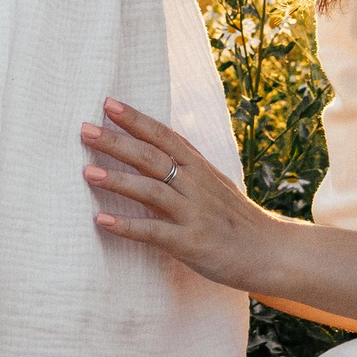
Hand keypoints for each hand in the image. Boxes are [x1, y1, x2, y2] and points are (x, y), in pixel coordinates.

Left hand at [81, 100, 277, 290]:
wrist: (272, 253)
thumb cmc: (239, 221)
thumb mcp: (217, 185)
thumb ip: (189, 167)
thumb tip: (161, 145)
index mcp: (200, 168)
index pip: (164, 136)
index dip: (136, 119)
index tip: (108, 103)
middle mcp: (196, 185)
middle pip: (152, 157)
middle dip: (116, 142)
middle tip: (85, 129)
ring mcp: (194, 213)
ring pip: (151, 190)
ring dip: (117, 180)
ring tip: (87, 172)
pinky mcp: (191, 243)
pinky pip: (154, 232)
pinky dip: (127, 226)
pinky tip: (102, 221)